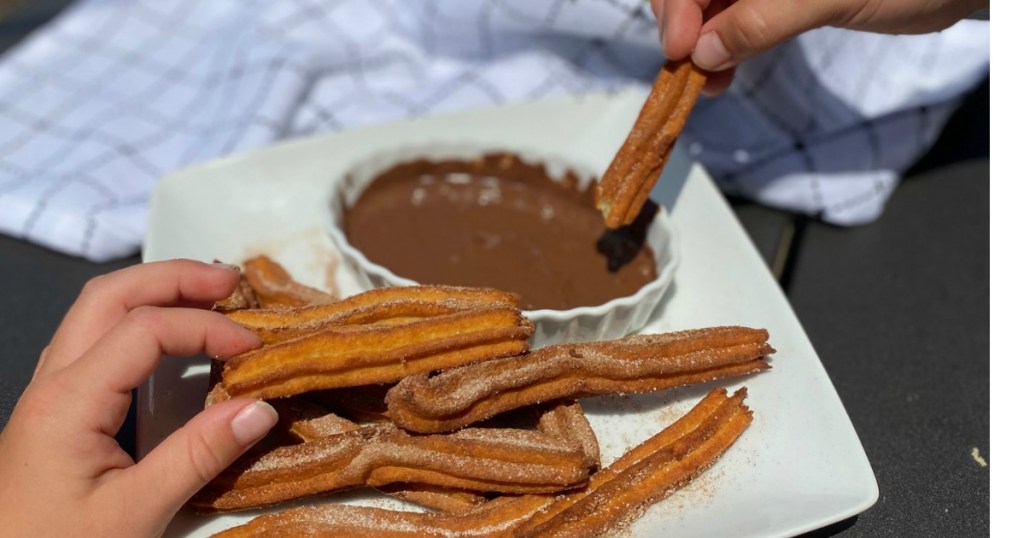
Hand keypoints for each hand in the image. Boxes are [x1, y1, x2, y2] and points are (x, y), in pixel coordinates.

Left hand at [0, 260, 277, 536]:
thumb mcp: (134, 514)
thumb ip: (198, 456)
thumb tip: (259, 408)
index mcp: (68, 402)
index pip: (145, 330)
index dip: (206, 327)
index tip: (254, 349)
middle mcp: (52, 383)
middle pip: (110, 296)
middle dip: (174, 278)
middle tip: (232, 282)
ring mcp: (48, 393)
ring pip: (96, 311)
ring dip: (154, 292)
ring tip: (208, 296)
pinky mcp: (55, 410)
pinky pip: (94, 339)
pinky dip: (139, 320)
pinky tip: (170, 339)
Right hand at [651, 0, 987, 94]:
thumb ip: (762, 20)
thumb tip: (707, 52)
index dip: (678, 7)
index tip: (681, 49)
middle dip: (684, 27)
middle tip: (690, 69)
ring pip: (709, 8)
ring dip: (699, 45)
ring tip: (707, 81)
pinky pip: (732, 20)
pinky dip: (722, 48)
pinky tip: (722, 72)